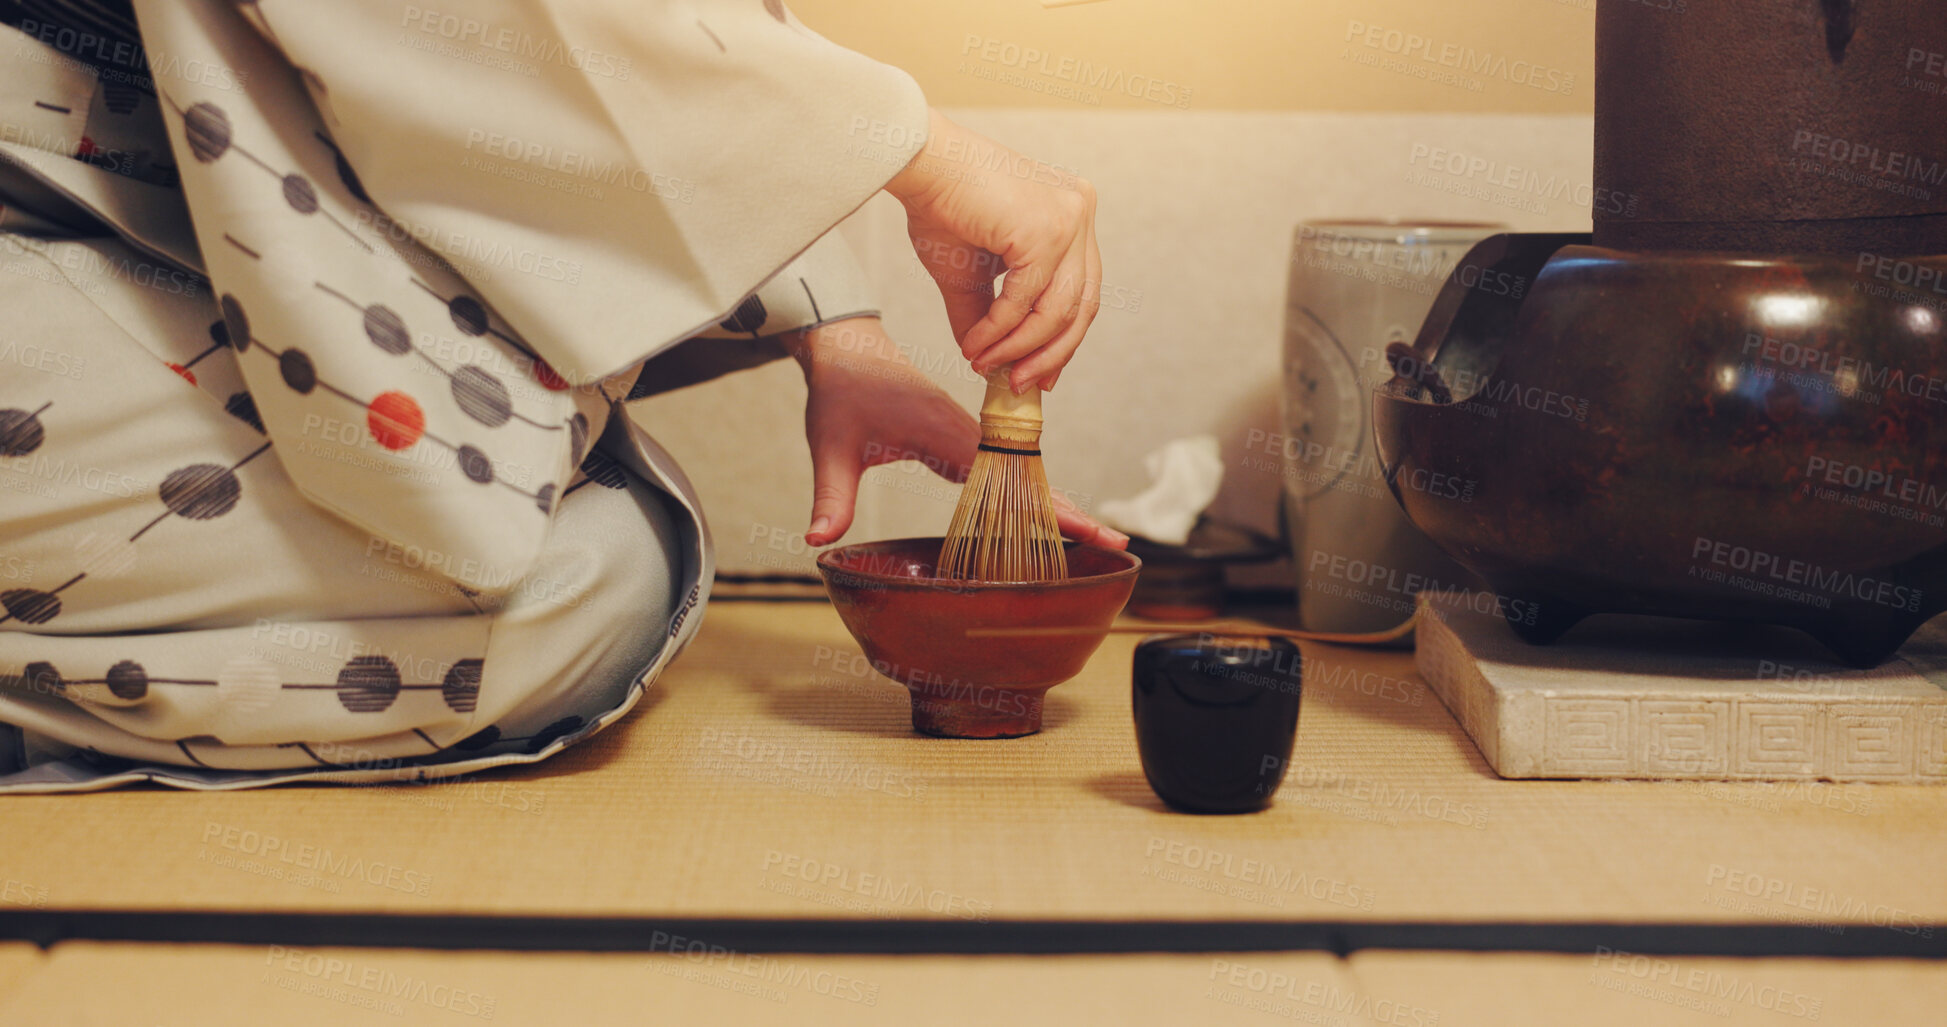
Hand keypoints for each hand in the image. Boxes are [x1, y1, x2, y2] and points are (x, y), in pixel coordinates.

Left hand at [790, 317, 1127, 550]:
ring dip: (1058, 504)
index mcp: (946, 433)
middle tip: (1116, 546)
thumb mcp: (830, 445)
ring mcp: (970, 433)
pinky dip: (1032, 492)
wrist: (847, 346)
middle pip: (1032, 479)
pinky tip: (1045, 517)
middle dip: (1073, 514)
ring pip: (1024, 473)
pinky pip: (1006, 467)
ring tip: (1097, 538)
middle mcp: (968, 432)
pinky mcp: (964, 436)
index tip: (1089, 531)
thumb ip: (830, 495)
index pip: (1010, 479)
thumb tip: (818, 541)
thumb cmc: (840, 391)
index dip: (1050, 509)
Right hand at [883, 109, 1100, 393]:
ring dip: (1019, 348)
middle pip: (1081, 305)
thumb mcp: (970, 273)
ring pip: (1058, 310)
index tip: (1041, 376)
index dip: (1062, 341)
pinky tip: (976, 345)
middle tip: (1020, 385)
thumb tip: (987, 362)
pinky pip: (1027, 299)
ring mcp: (1070, 219)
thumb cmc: (940, 205)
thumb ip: (988, 315)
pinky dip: (1001, 330)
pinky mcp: (1048, 229)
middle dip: (1049, 354)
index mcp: (1071, 216)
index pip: (1082, 291)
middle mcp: (1080, 212)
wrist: (919, 164)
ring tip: (985, 364)